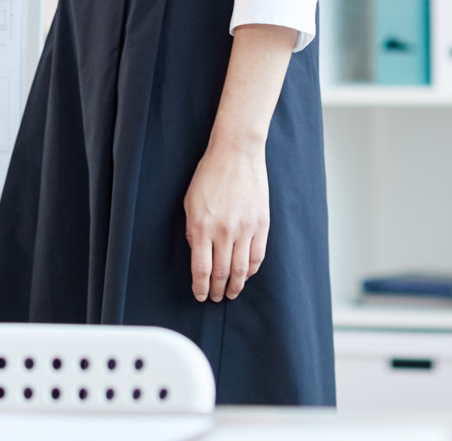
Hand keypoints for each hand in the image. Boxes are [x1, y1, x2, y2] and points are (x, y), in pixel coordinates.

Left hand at [183, 137, 269, 301]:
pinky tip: (245, 275)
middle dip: (217, 290)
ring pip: (240, 270)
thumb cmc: (210, 174)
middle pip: (221, 273)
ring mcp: (245, 228)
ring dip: (235, 286)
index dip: (201, 287)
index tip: (200, 295)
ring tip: (231, 293)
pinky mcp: (261, 224)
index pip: (201, 269)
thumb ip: (193, 230)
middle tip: (216, 298)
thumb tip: (197, 253)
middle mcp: (224, 231)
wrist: (236, 153)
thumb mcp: (190, 202)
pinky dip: (250, 270)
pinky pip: (257, 256)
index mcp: (202, 226)